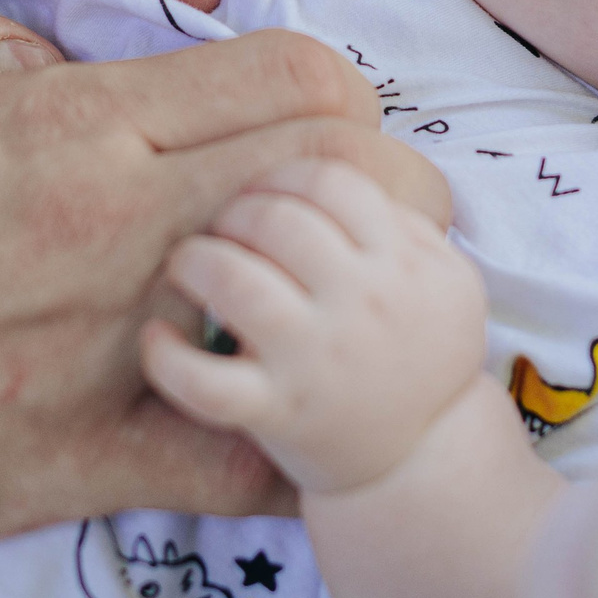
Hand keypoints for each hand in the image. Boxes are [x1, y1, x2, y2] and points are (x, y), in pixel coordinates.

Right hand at [0, 31, 453, 553]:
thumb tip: (121, 78)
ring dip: (350, 310)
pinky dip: (282, 449)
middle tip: (365, 227)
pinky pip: (243, 458)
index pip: (297, 74)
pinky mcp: (83, 453)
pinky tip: (280, 438)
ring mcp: (112, 339)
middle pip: (345, 172)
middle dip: (385, 191)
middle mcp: (119, 214)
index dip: (339, 103)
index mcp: (80, 117)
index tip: (325, 135)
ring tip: (334, 325)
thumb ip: (47, 86)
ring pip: (321, 302)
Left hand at [141, 157, 488, 494]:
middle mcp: (363, 303)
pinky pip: (205, 383)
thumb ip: (394, 207)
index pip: (331, 175)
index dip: (282, 168)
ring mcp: (317, 360)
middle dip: (233, 209)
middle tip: (216, 225)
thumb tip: (339, 135)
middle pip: (280, 219)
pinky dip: (167, 358)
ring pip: (237, 282)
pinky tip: (157, 341)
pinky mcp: (277, 415)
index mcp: (401, 258)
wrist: (423, 462)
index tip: (261, 187)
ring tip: (185, 266)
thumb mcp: (440, 269)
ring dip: (196, 261)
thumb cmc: (418, 348)